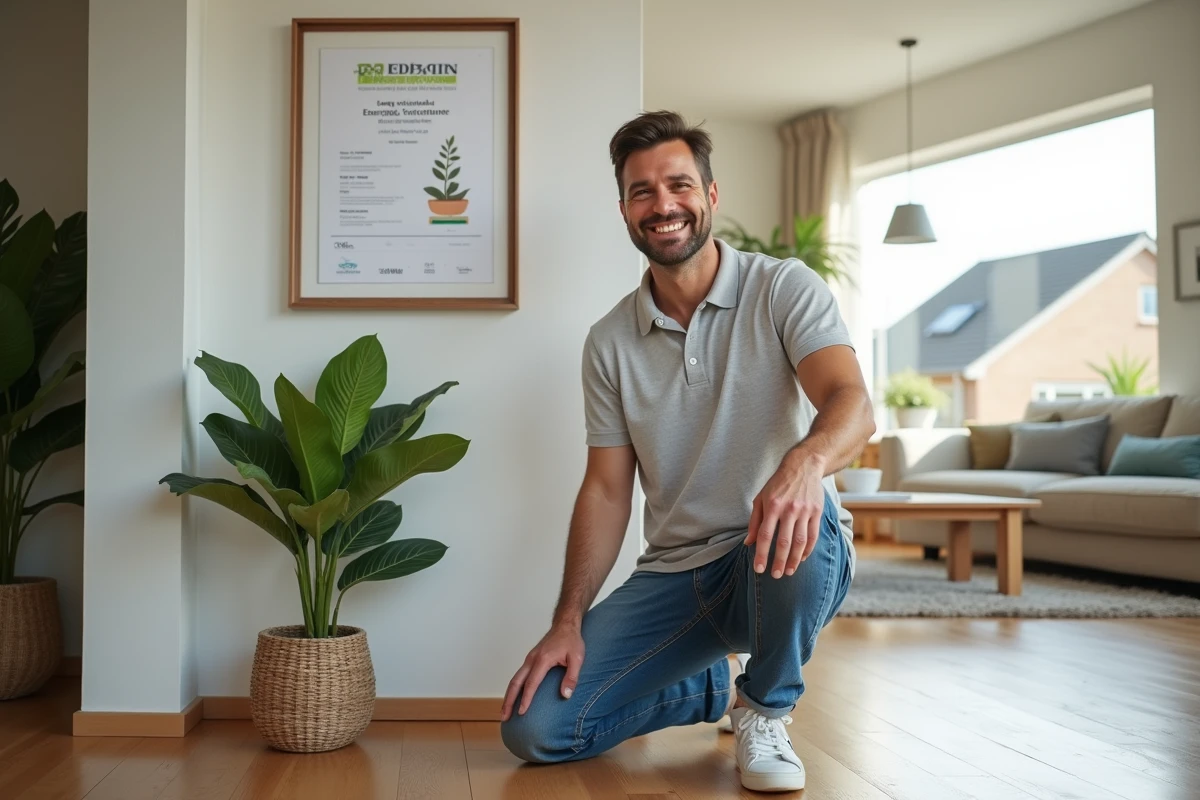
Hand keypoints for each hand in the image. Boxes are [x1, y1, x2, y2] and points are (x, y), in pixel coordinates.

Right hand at [501, 623, 585, 721]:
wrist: (565, 624)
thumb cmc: (572, 641)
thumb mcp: (577, 658)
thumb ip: (572, 677)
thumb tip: (565, 695)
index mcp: (542, 660)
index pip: (531, 683)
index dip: (526, 699)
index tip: (522, 713)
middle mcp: (532, 659)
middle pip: (516, 682)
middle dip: (508, 700)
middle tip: (504, 717)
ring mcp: (529, 659)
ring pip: (514, 679)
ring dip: (508, 695)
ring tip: (505, 712)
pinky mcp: (530, 659)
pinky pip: (518, 675)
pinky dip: (513, 688)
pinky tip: (514, 697)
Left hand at [745, 453, 825, 577]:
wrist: (804, 466)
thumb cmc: (778, 484)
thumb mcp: (761, 498)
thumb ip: (755, 521)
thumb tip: (749, 543)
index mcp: (772, 506)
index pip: (766, 535)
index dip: (762, 554)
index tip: (759, 569)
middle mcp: (789, 509)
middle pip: (784, 541)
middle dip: (779, 561)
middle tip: (775, 575)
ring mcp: (805, 511)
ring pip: (800, 541)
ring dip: (795, 559)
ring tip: (789, 571)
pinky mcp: (817, 511)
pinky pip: (813, 535)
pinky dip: (808, 549)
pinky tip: (802, 558)